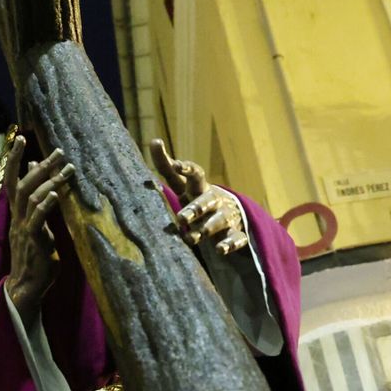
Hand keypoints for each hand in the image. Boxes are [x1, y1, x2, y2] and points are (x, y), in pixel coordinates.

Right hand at [3, 135, 73, 318]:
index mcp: (17, 214)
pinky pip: (37, 219)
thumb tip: (40, 183)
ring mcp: (24, 229)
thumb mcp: (35, 226)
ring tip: (68, 168)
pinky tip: (55, 194)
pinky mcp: (33, 241)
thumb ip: (36, 205)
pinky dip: (46, 204)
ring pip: (31, 198)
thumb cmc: (35, 256)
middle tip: (59, 151)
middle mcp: (18, 218)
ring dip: (50, 181)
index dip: (15, 159)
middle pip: (21, 184)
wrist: (26, 287)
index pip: (12, 180)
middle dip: (39, 165)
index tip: (22, 138)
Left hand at [151, 138, 248, 255]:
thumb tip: (154, 141)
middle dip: (195, 209)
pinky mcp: (236, 234)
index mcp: (200, 187)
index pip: (196, 174)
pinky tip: (220, 250)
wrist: (231, 216)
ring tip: (191, 238)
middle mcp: (214, 200)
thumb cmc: (198, 198)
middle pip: (206, 201)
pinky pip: (236, 239)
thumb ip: (167, 167)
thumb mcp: (183, 185)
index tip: (176, 164)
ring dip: (206, 228)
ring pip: (219, 221)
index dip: (187, 169)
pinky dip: (229, 244)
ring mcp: (226, 216)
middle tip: (181, 218)